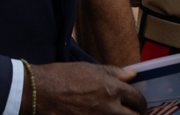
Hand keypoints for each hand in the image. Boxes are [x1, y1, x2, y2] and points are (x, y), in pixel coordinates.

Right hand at [30, 63, 146, 113]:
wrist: (39, 92)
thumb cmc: (63, 76)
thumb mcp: (90, 69)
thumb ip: (113, 73)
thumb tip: (132, 74)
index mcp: (111, 89)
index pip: (137, 99)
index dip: (141, 103)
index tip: (139, 105)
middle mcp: (108, 108)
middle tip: (135, 114)